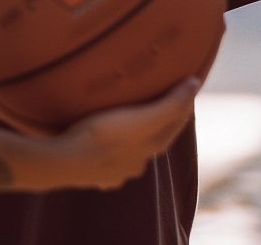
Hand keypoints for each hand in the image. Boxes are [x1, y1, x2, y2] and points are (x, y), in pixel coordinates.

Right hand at [37, 77, 200, 190]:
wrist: (65, 161)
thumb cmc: (103, 135)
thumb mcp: (143, 118)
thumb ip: (171, 105)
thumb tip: (195, 85)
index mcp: (150, 149)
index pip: (174, 124)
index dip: (181, 105)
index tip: (184, 86)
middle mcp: (137, 164)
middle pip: (153, 139)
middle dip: (158, 122)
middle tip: (155, 98)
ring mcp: (115, 173)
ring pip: (130, 153)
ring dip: (133, 139)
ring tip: (126, 120)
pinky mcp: (94, 175)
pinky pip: (107, 162)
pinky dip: (111, 152)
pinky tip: (103, 145)